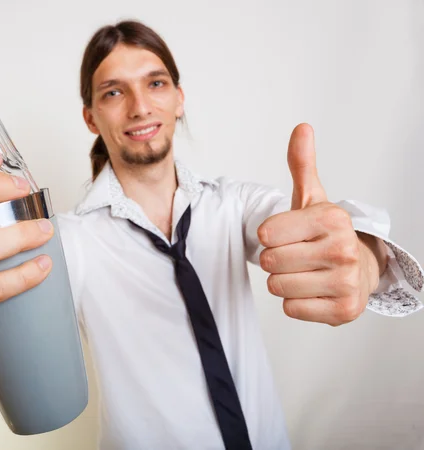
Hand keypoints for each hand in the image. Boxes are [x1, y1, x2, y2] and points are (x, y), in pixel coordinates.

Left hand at [257, 124, 382, 325]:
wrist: (361, 268)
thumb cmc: (326, 234)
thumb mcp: (312, 198)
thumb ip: (302, 165)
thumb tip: (301, 128)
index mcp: (331, 218)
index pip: (266, 233)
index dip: (269, 236)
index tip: (288, 234)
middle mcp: (343, 249)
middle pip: (269, 262)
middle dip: (275, 260)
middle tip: (296, 255)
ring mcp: (345, 282)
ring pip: (277, 286)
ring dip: (283, 281)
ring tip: (305, 272)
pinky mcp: (342, 311)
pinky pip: (290, 309)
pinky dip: (295, 302)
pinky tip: (313, 290)